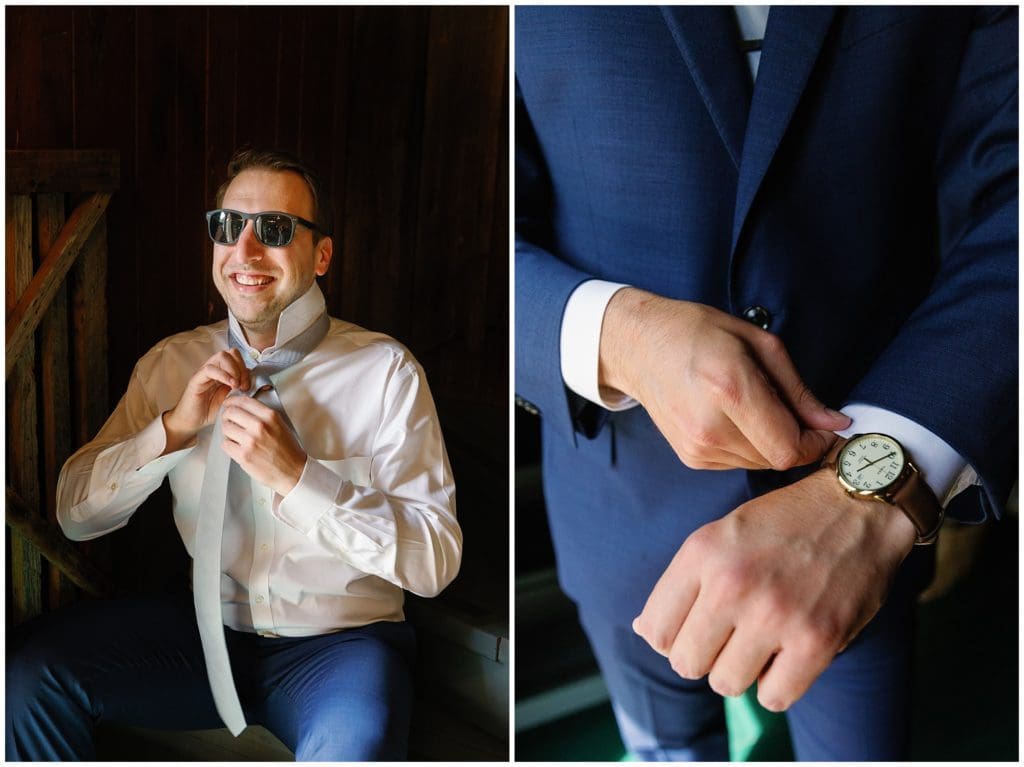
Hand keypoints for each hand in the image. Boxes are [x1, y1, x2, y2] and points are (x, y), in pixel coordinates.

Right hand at [163, 349, 250, 451]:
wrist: (191, 422)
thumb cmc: (209, 412)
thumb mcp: (231, 400)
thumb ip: (241, 389)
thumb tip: (254, 381)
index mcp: (223, 372)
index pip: (237, 358)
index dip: (246, 368)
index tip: (250, 385)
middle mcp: (214, 369)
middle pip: (231, 353)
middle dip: (241, 367)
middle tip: (243, 384)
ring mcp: (205, 372)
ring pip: (222, 356)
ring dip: (234, 369)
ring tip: (236, 385)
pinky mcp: (196, 379)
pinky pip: (210, 369)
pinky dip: (223, 374)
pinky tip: (230, 385)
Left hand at [220, 395, 306, 495]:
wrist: (293, 471)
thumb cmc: (287, 450)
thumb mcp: (280, 425)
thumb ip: (262, 415)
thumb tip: (242, 407)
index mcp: (270, 416)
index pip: (244, 401)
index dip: (232, 401)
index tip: (229, 403)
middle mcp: (260, 426)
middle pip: (231, 412)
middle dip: (227, 416)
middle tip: (229, 420)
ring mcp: (250, 441)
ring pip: (226, 428)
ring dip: (228, 432)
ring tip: (235, 436)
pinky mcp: (243, 455)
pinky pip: (225, 444)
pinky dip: (229, 445)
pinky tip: (237, 447)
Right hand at [599, 289, 849, 469]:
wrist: (638, 347)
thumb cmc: (697, 333)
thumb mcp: (757, 343)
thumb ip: (798, 390)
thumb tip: (834, 424)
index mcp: (730, 389)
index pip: (789, 447)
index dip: (817, 444)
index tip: (825, 428)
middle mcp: (710, 427)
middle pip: (779, 459)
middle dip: (796, 440)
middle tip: (791, 410)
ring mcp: (697, 447)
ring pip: (760, 464)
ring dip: (771, 443)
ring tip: (756, 407)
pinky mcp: (691, 457)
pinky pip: (738, 462)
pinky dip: (748, 445)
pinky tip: (733, 417)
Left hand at [632, 469, 916, 711]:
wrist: (857, 506)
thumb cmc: (782, 524)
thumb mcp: (719, 535)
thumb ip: (682, 583)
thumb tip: (644, 633)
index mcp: (701, 554)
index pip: (655, 630)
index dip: (671, 637)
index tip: (693, 628)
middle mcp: (731, 584)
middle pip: (686, 663)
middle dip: (704, 656)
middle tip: (729, 637)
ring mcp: (773, 614)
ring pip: (726, 684)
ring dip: (741, 671)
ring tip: (760, 642)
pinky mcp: (816, 640)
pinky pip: (774, 698)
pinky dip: (778, 686)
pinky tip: (786, 657)